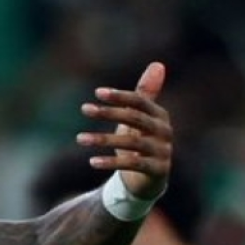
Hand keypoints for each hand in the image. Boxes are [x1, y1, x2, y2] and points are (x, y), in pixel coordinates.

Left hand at [76, 62, 172, 200]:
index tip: (97, 93)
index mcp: (160, 115)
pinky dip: (112, 162)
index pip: (140, 101)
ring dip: (103, 139)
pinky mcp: (157, 170)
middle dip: (109, 113)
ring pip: (131, 142)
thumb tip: (158, 64)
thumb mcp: (138, 119)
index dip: (120, 96)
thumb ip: (144, 94)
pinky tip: (92, 161)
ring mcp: (163, 151)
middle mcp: (165, 131)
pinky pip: (133, 164)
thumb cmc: (138, 143)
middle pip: (135, 118)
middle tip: (85, 109)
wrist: (147, 180)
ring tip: (79, 138)